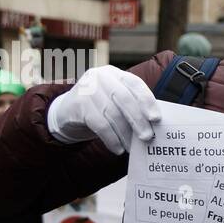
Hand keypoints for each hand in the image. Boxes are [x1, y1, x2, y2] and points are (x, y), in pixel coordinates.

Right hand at [46, 66, 160, 153]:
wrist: (67, 112)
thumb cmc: (99, 108)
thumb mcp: (115, 101)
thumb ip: (132, 106)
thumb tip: (154, 125)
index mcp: (115, 74)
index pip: (135, 83)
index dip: (147, 100)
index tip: (156, 118)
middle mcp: (101, 77)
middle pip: (124, 98)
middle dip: (138, 119)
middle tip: (147, 137)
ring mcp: (87, 89)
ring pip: (112, 113)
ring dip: (125, 133)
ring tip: (132, 147)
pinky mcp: (77, 104)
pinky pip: (99, 124)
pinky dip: (111, 139)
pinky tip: (118, 149)